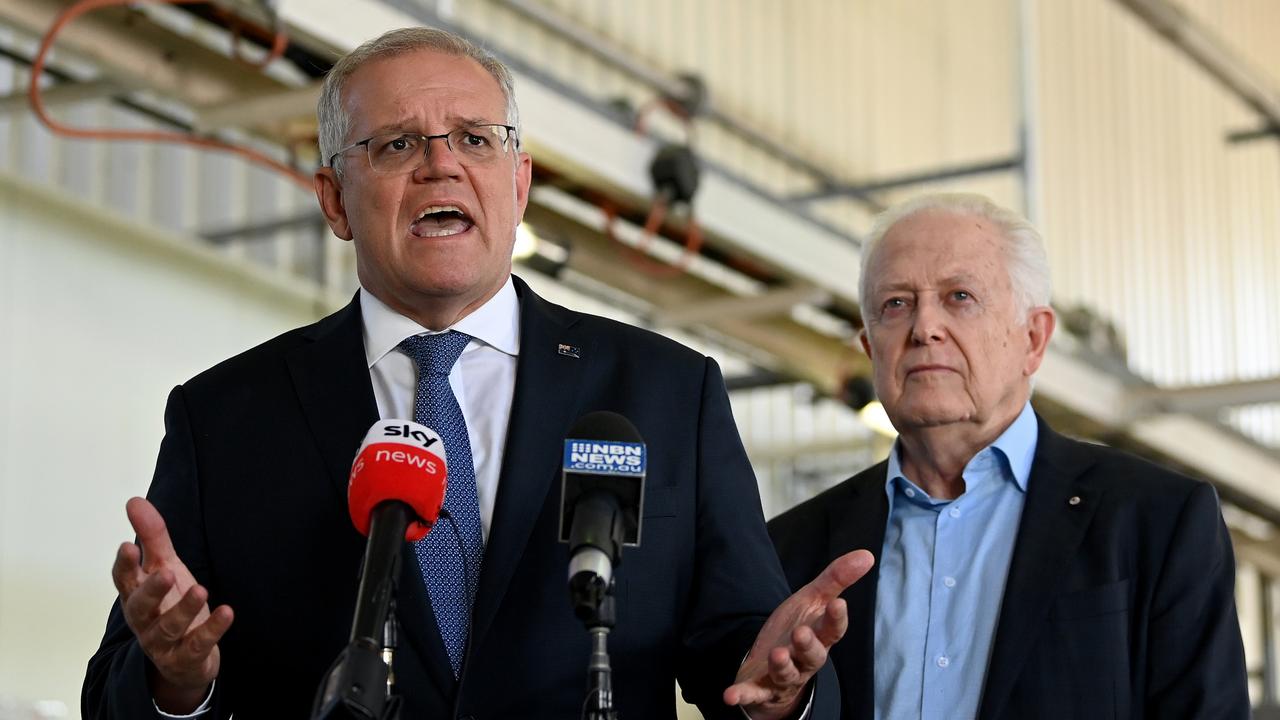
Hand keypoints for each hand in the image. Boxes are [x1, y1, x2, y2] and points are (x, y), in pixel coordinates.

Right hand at [112, 497, 233, 712]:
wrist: (184, 659)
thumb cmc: (169, 604)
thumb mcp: (164, 567)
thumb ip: (153, 537)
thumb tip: (134, 501)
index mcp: (136, 595)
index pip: (124, 580)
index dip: (125, 565)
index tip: (128, 545)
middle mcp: (145, 619)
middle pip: (140, 606)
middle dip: (151, 590)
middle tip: (166, 572)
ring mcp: (163, 642)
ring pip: (168, 627)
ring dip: (183, 609)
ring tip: (201, 590)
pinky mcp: (186, 658)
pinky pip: (197, 645)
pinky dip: (212, 629)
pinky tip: (227, 612)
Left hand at [724, 550, 873, 719]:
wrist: (774, 665)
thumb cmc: (797, 629)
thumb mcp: (814, 600)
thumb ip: (837, 579)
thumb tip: (867, 555)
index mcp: (819, 636)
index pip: (832, 630)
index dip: (836, 619)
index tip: (838, 604)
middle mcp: (804, 659)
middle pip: (812, 656)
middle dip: (807, 645)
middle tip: (801, 633)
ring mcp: (783, 675)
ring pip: (786, 673)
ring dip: (782, 666)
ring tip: (777, 655)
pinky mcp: (761, 688)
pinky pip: (753, 694)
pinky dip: (743, 695)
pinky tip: (731, 695)